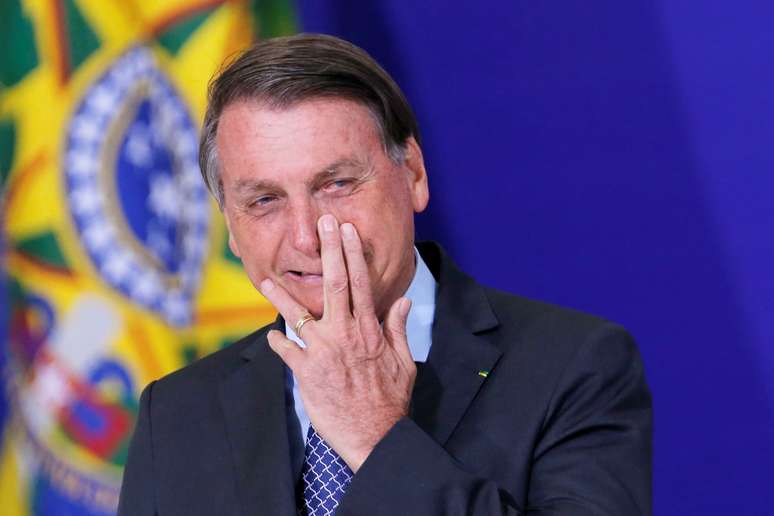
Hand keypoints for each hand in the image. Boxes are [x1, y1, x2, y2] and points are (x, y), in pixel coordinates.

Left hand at [260, 214, 416, 471]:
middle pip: (335, 283)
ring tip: (265, 278)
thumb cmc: (391, 399)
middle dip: (328, 250)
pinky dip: (277, 341)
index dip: (352, 253)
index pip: (361, 282)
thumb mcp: (404, 362)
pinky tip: (272, 335)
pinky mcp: (307, 373)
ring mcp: (324, 352)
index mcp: (369, 329)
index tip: (346, 229)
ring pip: (298, 314)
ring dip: (281, 295)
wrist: (375, 435)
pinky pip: (286, 350)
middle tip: (321, 224)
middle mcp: (345, 334)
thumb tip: (403, 301)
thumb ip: (398, 329)